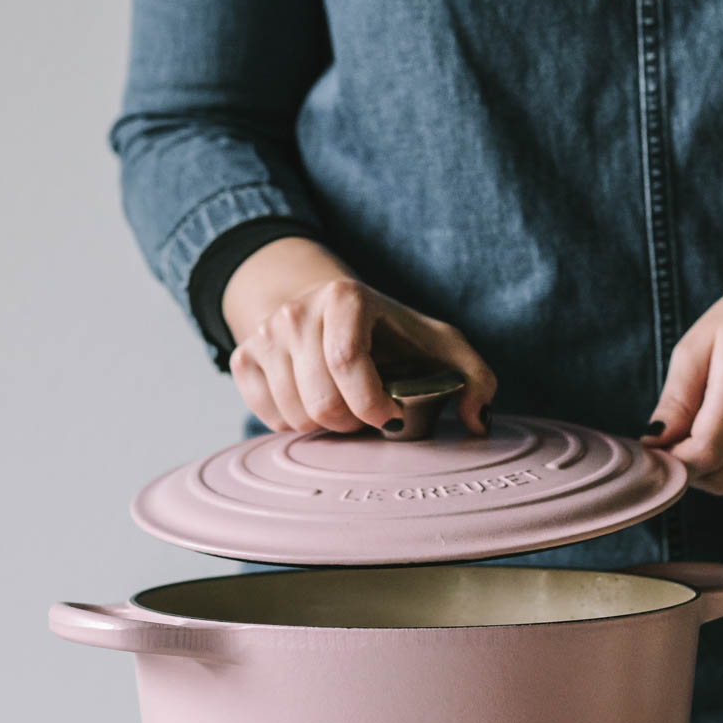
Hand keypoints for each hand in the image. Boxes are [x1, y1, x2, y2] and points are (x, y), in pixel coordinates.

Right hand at [223, 238, 496, 435]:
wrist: (330, 311)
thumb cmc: (392, 336)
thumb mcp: (442, 347)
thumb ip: (475, 379)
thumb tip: (477, 422)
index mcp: (346, 297)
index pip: (347, 362)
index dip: (370, 404)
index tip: (391, 418)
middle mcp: (298, 310)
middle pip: (321, 399)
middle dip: (352, 422)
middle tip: (367, 413)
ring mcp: (266, 333)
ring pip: (295, 414)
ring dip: (325, 425)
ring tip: (343, 405)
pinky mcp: (245, 357)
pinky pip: (268, 416)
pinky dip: (294, 423)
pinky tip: (313, 403)